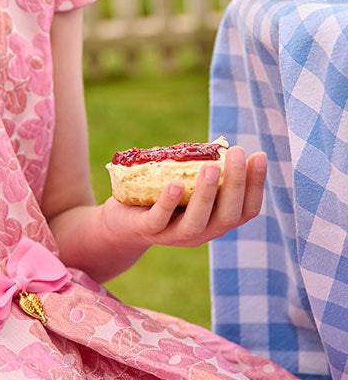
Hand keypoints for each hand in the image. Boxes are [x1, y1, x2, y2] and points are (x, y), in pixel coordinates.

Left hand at [101, 145, 266, 249]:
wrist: (121, 223)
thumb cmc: (162, 196)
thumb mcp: (188, 185)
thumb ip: (203, 172)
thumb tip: (223, 145)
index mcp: (216, 221)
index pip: (247, 210)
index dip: (256, 185)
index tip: (259, 155)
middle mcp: (202, 233)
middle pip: (227, 216)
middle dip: (235, 184)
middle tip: (237, 152)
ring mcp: (174, 235)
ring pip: (196, 222)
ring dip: (207, 194)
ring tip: (211, 166)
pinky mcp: (148, 230)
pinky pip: (160, 219)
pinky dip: (169, 202)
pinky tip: (176, 183)